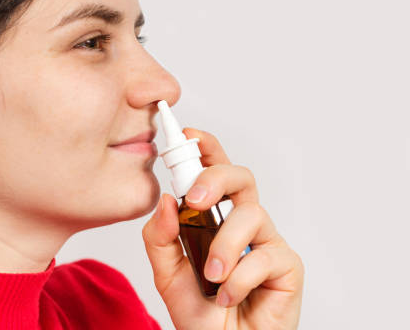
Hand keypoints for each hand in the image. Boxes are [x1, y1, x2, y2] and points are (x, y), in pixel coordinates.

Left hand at [142, 128, 303, 329]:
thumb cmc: (200, 313)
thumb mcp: (166, 273)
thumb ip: (159, 237)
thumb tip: (166, 201)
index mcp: (213, 218)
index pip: (213, 173)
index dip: (206, 148)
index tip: (188, 134)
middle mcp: (241, 224)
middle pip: (241, 178)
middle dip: (215, 177)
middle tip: (193, 198)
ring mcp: (266, 242)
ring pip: (251, 214)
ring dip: (224, 245)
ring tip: (211, 275)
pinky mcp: (287, 266)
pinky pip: (265, 256)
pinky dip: (239, 278)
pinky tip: (229, 296)